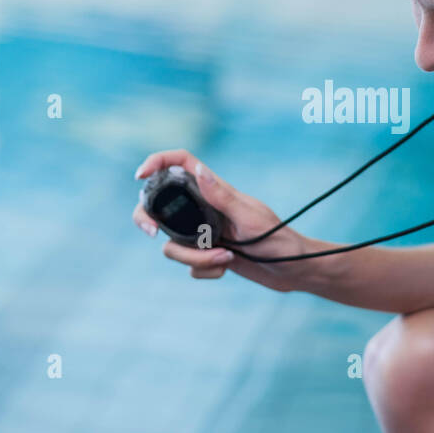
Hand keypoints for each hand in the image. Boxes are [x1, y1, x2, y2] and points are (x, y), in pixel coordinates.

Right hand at [133, 149, 309, 292]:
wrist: (293, 271)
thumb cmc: (279, 240)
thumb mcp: (250, 218)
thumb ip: (222, 197)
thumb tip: (198, 169)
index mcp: (215, 191)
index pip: (180, 164)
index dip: (157, 162)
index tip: (140, 175)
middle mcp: (204, 209)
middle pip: (160, 208)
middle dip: (151, 222)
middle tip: (154, 233)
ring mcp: (203, 233)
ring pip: (172, 245)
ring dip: (195, 258)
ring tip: (226, 258)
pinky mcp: (206, 255)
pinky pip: (190, 266)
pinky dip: (206, 270)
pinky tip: (228, 267)